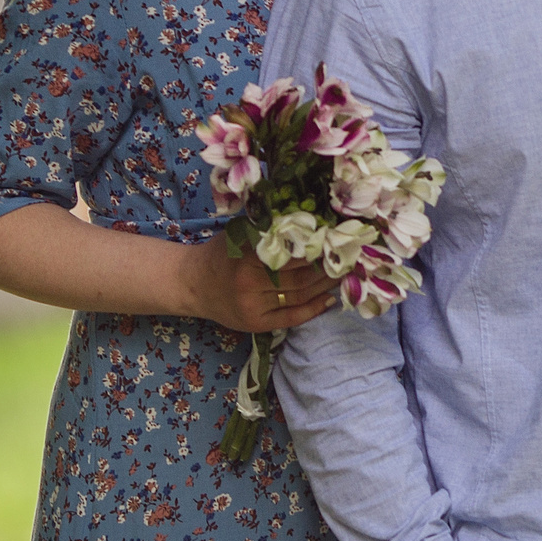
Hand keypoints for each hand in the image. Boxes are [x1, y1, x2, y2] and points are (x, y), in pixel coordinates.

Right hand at [178, 241, 334, 333]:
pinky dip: (314, 309)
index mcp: (247, 257)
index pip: (292, 253)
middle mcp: (250, 283)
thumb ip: (268, 228)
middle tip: (349, 257)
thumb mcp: (239, 233)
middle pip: (300, 276)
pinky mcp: (256, 324)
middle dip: (327, 267)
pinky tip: (330, 298)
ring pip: (300, 296)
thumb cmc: (220, 253)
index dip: (317, 247)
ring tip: (345, 273)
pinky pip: (292, 318)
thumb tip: (308, 216)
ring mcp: (254, 306)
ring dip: (326, 285)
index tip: (337, 238)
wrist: (192, 284)